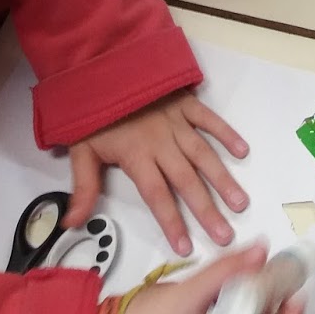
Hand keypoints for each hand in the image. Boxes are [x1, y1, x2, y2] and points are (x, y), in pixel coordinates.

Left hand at [66, 90, 249, 256]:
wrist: (105, 67)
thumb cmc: (95, 114)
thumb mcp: (81, 151)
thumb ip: (83, 188)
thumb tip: (72, 223)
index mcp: (137, 156)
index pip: (156, 195)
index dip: (171, 221)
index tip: (186, 246)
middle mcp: (162, 142)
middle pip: (187, 180)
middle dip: (207, 209)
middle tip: (225, 234)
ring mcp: (177, 121)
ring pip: (204, 154)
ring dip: (223, 178)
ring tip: (240, 202)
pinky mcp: (186, 103)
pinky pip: (209, 119)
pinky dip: (226, 133)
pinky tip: (242, 151)